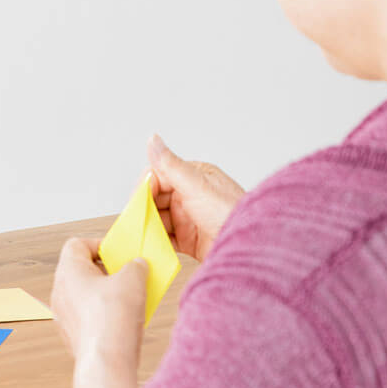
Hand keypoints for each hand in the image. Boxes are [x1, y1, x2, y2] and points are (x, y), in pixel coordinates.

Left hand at [51, 237, 147, 387]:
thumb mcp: (133, 279)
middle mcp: (59, 291)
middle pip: (81, 270)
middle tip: (127, 276)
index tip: (118, 254)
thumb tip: (136, 265)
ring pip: (84, 295)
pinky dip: (102, 314)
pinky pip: (86, 316)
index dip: (99, 245)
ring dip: (105, 294)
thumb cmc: (113, 316)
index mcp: (68, 271)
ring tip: (129, 299)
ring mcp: (62, 315)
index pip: (77, 244)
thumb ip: (135, 265)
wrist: (106, 361)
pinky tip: (122, 321)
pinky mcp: (70, 335)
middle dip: (106, 271)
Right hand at [148, 134, 243, 261]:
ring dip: (149, 227)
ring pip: (160, 219)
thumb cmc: (231, 214)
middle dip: (144, 209)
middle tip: (136, 222)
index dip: (145, 188)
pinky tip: (152, 246)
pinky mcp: (191, 240)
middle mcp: (191, 196)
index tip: (137, 202)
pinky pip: (167, 239)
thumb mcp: (196, 186)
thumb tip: (152, 139)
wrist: (251, 248)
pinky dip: (158, 242)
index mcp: (193, 177)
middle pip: (156, 199)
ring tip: (143, 236)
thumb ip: (170, 164)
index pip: (159, 176)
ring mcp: (191, 218)